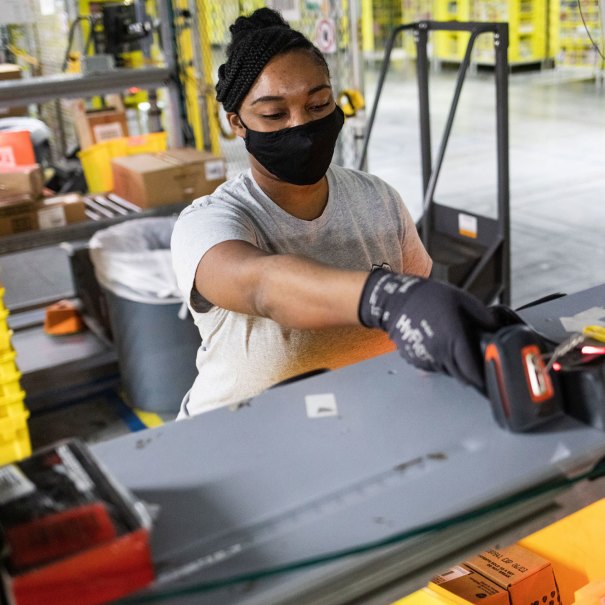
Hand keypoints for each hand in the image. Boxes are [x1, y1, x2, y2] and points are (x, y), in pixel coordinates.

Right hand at [358, 269, 500, 391]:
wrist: (396, 301)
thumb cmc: (429, 298)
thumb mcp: (463, 300)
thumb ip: (484, 318)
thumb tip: (498, 332)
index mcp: (454, 339)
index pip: (473, 371)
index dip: (483, 377)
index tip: (489, 377)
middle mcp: (440, 353)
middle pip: (462, 376)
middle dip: (470, 372)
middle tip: (474, 360)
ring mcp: (426, 359)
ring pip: (448, 372)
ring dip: (454, 366)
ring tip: (452, 346)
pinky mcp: (416, 360)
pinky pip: (433, 368)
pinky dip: (439, 361)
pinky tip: (438, 344)